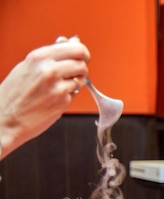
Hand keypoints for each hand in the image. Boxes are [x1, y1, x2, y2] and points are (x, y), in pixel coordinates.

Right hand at [0, 37, 89, 157]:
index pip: (76, 48)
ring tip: (57, 87)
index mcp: (39, 57)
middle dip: (80, 69)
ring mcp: (58, 86)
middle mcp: (50, 69)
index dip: (82, 53)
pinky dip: (68, 96)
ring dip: (75, 83)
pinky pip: (75, 94)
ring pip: (81, 79)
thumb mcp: (28, 66)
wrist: (5, 118)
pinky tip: (53, 98)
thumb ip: (51, 55)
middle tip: (71, 74)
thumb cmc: (15, 93)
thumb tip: (72, 41)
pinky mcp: (63, 101)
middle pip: (82, 63)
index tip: (82, 57)